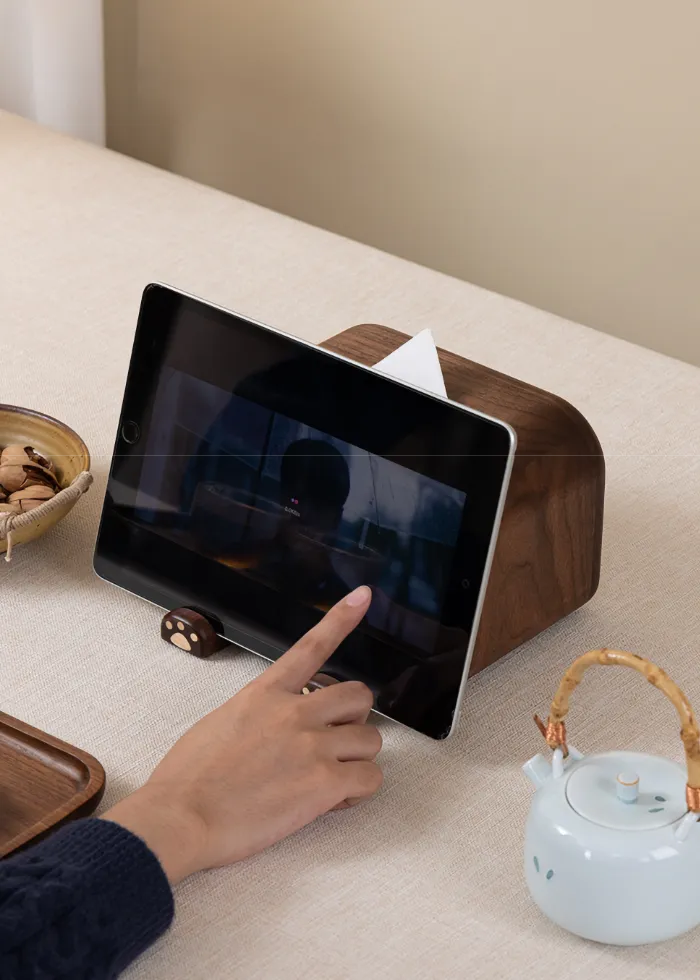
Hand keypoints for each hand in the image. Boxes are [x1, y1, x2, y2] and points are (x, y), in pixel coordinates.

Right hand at [103, 586, 380, 884]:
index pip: (311, 647)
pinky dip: (357, 793)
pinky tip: (330, 802)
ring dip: (356, 760)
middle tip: (332, 745)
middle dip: (353, 721)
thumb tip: (275, 728)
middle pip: (359, 696)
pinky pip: (370, 779)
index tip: (364, 596)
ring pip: (371, 740)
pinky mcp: (324, 783)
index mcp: (265, 693)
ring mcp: (313, 745)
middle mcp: (295, 711)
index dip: (341, 619)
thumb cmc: (188, 779)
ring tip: (327, 780)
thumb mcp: (220, 723)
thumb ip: (259, 714)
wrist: (180, 818)